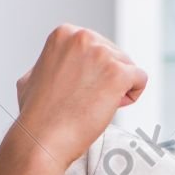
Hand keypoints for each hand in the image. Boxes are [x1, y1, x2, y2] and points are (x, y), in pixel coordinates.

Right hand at [13, 25, 146, 165]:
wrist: (41, 139)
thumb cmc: (35, 115)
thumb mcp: (33, 74)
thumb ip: (53, 63)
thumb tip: (62, 62)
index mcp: (65, 34)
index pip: (96, 46)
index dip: (92, 71)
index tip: (78, 89)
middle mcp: (83, 38)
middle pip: (114, 55)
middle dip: (106, 79)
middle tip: (86, 100)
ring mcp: (101, 54)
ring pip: (128, 67)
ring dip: (117, 88)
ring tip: (94, 105)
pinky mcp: (117, 74)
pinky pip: (140, 79)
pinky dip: (132, 95)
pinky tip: (112, 106)